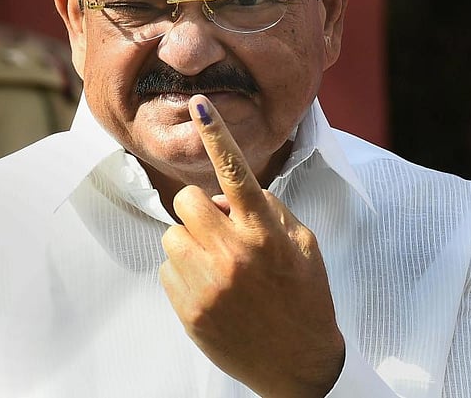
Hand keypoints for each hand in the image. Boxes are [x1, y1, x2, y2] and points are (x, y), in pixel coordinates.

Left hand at [159, 95, 344, 396]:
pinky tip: (211, 292)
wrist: (297, 366)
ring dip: (190, 243)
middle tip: (218, 229)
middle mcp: (234, 255)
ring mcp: (208, 284)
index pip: (237, 174)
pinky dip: (184, 273)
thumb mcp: (302, 246)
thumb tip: (224, 195)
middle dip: (199, 209)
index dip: (217, 135)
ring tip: (217, 267)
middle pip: (187, 201)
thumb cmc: (304, 298)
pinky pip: (167, 269)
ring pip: (172, 235)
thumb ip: (266, 210)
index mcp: (266, 234)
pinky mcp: (188, 309)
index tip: (200, 105)